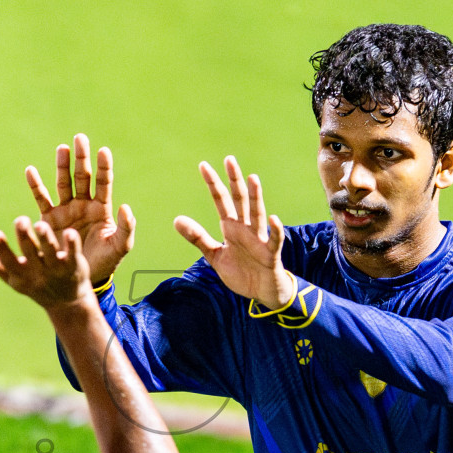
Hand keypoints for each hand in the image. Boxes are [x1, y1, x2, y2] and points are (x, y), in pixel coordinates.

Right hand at [0, 217, 93, 310]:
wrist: (67, 302)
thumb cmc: (35, 284)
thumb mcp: (14, 276)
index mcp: (20, 276)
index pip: (8, 262)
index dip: (1, 249)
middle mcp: (38, 273)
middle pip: (30, 254)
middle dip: (24, 238)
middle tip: (19, 220)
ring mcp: (56, 270)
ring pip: (50, 253)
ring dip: (46, 239)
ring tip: (40, 225)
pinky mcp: (74, 266)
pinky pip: (73, 254)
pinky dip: (72, 244)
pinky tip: (70, 232)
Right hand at [26, 133, 134, 286]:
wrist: (82, 276)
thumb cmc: (105, 262)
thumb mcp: (120, 247)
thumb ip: (126, 228)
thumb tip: (126, 206)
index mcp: (102, 209)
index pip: (103, 183)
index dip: (104, 167)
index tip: (104, 151)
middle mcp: (83, 205)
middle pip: (83, 177)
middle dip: (82, 158)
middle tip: (80, 138)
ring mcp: (66, 210)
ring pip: (63, 183)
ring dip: (62, 166)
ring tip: (62, 149)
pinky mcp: (49, 219)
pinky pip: (42, 199)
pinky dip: (36, 185)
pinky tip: (31, 171)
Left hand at [174, 157, 296, 309]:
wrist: (261, 292)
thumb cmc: (241, 272)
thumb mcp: (214, 255)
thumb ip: (198, 238)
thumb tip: (176, 219)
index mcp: (231, 227)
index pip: (220, 200)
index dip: (213, 183)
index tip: (203, 165)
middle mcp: (245, 229)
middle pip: (239, 200)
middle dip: (234, 180)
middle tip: (229, 159)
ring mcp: (259, 240)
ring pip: (257, 214)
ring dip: (256, 197)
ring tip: (253, 178)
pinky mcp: (270, 254)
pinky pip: (274, 240)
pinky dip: (275, 230)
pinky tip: (272, 218)